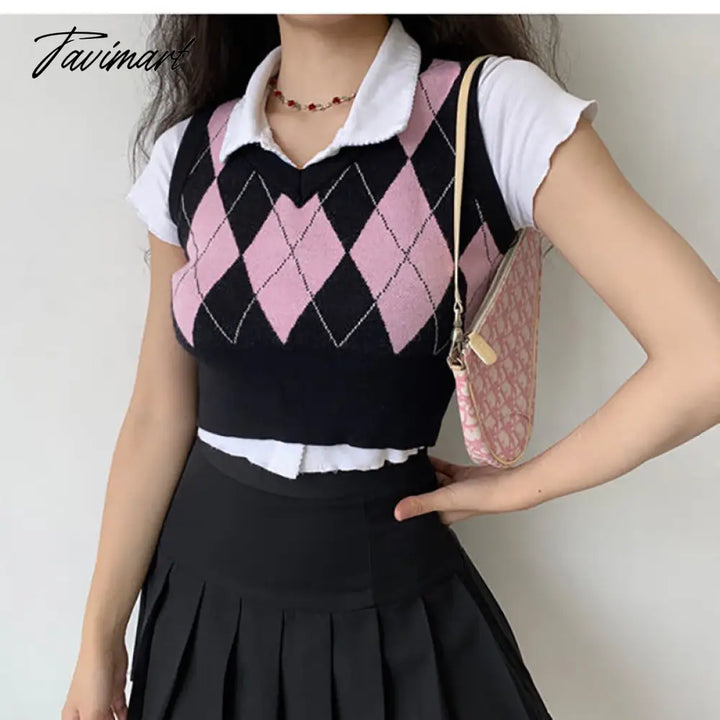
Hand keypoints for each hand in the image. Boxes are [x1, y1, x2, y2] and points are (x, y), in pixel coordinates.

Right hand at [62, 636, 127, 719]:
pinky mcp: (114, 690)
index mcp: (72, 718)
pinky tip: (129, 717)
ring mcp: (101, 699)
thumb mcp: (92, 714)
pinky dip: (124, 715)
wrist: (105, 647)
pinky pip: (120, 709)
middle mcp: (85, 709)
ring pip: (109, 719)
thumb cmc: (90, 674)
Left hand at [394, 454, 539, 524]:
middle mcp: (446, 503)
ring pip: (433, 479)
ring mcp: (454, 489)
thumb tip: (397, 513)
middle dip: (413, 485)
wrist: (505, 485)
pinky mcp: (461, 476)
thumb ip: (421, 503)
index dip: (406, 505)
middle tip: (394, 474)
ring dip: (424, 472)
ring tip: (406, 462)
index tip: (389, 498)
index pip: (418, 511)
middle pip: (424, 492)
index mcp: (441, 515)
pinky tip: (425, 456)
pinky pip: (444, 468)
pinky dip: (436, 463)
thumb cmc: (480, 498)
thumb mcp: (444, 500)